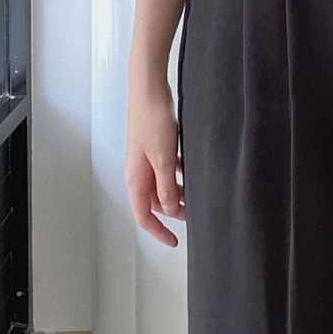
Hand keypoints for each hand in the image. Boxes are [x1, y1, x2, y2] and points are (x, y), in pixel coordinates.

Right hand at [123, 78, 185, 246]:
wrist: (149, 91)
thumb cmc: (152, 121)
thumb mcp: (164, 159)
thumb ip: (167, 187)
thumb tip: (170, 210)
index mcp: (135, 178)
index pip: (143, 215)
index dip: (158, 231)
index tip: (174, 242)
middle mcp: (137, 171)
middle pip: (154, 201)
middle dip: (173, 210)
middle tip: (195, 213)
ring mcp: (145, 158)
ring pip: (162, 184)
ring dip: (178, 191)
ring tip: (197, 193)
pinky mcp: (154, 146)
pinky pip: (166, 168)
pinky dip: (178, 173)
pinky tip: (192, 170)